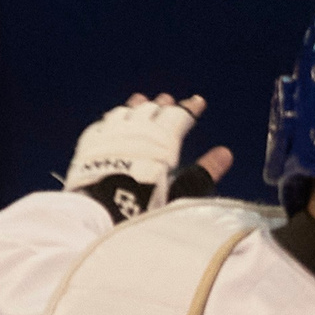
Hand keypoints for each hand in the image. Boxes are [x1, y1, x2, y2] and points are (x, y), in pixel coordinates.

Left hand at [66, 93, 226, 219]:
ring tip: (140, 101)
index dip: (190, 108)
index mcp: (160, 142)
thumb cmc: (142, 209)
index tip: (198, 102)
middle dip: (163, 106)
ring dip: (136, 107)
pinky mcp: (89, 145)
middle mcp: (136, 132)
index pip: (179, 116)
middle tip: (169, 101)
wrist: (98, 213)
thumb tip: (225, 154)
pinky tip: (111, 121)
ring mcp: (110, 135)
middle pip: (151, 110)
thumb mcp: (178, 195)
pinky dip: (112, 118)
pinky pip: (103, 124)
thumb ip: (201, 174)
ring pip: (125, 112)